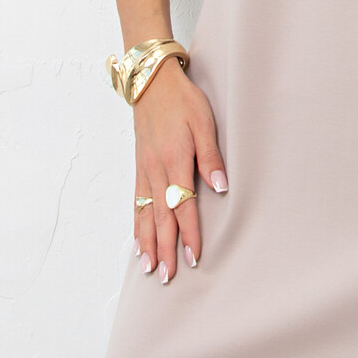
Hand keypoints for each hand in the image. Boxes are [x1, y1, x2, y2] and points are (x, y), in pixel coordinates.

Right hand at [132, 56, 227, 282]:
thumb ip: (211, 157)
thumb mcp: (204, 122)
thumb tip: (221, 188)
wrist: (151, 81)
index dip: (189, 233)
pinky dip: (136, 224)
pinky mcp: (139, 166)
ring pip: (145, 214)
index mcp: (175, 160)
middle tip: (168, 276)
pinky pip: (136, 202)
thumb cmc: (182, 99)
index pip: (183, 206)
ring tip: (151, 268)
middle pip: (161, 217)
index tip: (193, 258)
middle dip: (165, 248)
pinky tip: (138, 240)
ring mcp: (144, 170)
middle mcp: (156, 170)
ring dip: (148, 242)